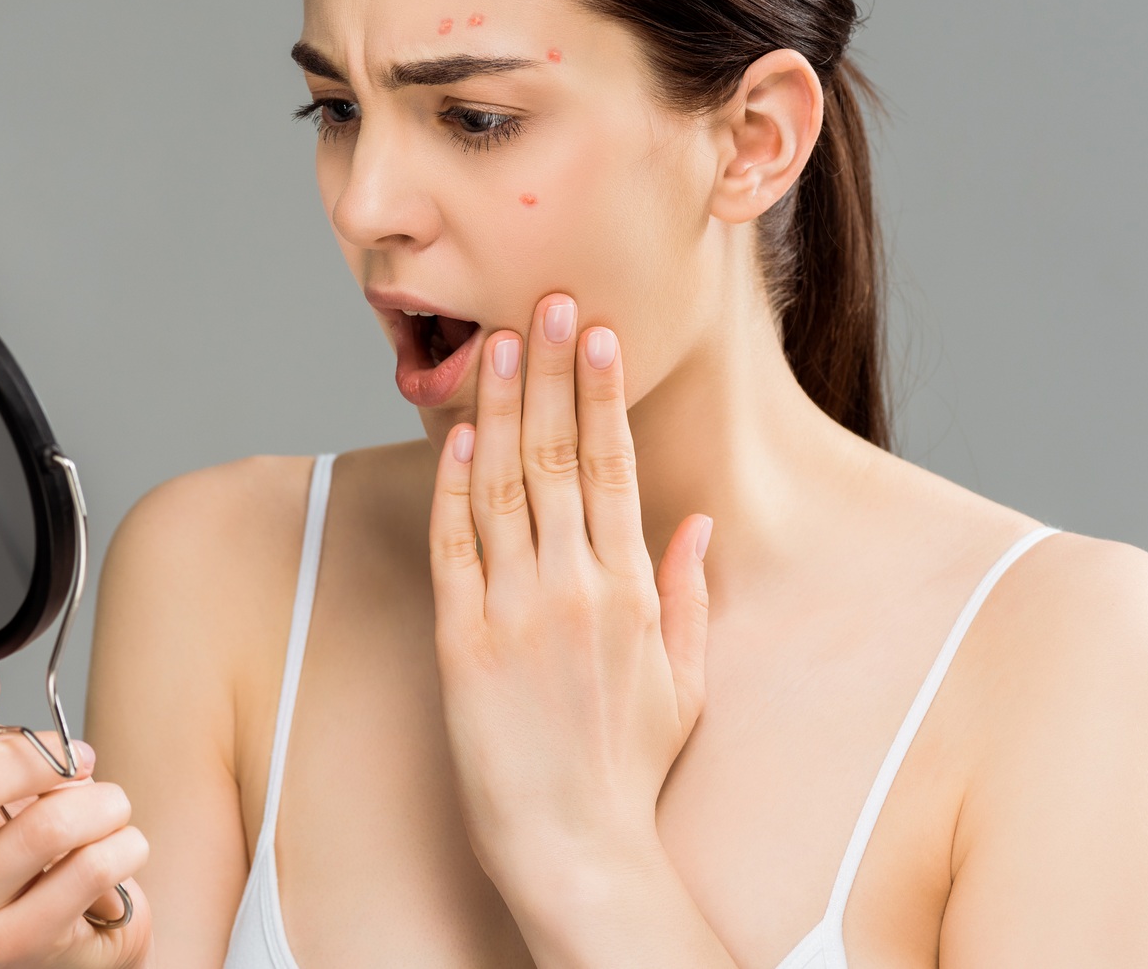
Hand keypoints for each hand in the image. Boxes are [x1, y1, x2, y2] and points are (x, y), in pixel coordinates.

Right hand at [0, 668, 150, 968]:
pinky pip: (87, 868)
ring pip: (46, 826)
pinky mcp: (11, 946)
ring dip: (99, 801)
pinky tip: (116, 845)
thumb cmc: (6, 837)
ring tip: (107, 804)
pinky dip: (121, 844)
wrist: (67, 919)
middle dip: (41, 757)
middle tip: (75, 755)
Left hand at [427, 294, 711, 919]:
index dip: (602, 393)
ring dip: (497, 407)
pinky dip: (451, 484)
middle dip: (551, 371)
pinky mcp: (460, 639)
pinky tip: (455, 434)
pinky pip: (453, 544)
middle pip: (556, 455)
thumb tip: (696, 522)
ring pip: (501, 484)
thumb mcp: (684, 681)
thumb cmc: (629, 768)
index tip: (599, 333)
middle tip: (547, 301)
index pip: (614, 466)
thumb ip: (689, 594)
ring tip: (496, 342)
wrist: (572, 845)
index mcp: (631, 591)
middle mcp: (573, 588)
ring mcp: (512, 611)